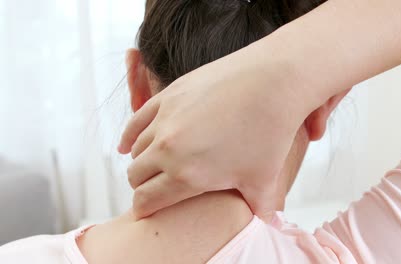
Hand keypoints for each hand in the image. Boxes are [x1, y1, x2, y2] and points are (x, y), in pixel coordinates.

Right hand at [118, 41, 318, 220]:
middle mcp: (169, 149)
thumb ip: (259, 208)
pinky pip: (135, 122)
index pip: (146, 201)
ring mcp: (166, 120)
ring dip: (140, 162)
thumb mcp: (264, 179)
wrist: (272, 83)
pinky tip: (126, 145)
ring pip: (135, 150)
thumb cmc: (270, 133)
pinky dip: (128, 137)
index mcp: (187, 176)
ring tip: (150, 166)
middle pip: (136, 176)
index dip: (143, 210)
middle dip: (141, 187)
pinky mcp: (168, 96)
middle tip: (152, 189)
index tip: (146, 211)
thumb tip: (264, 222)